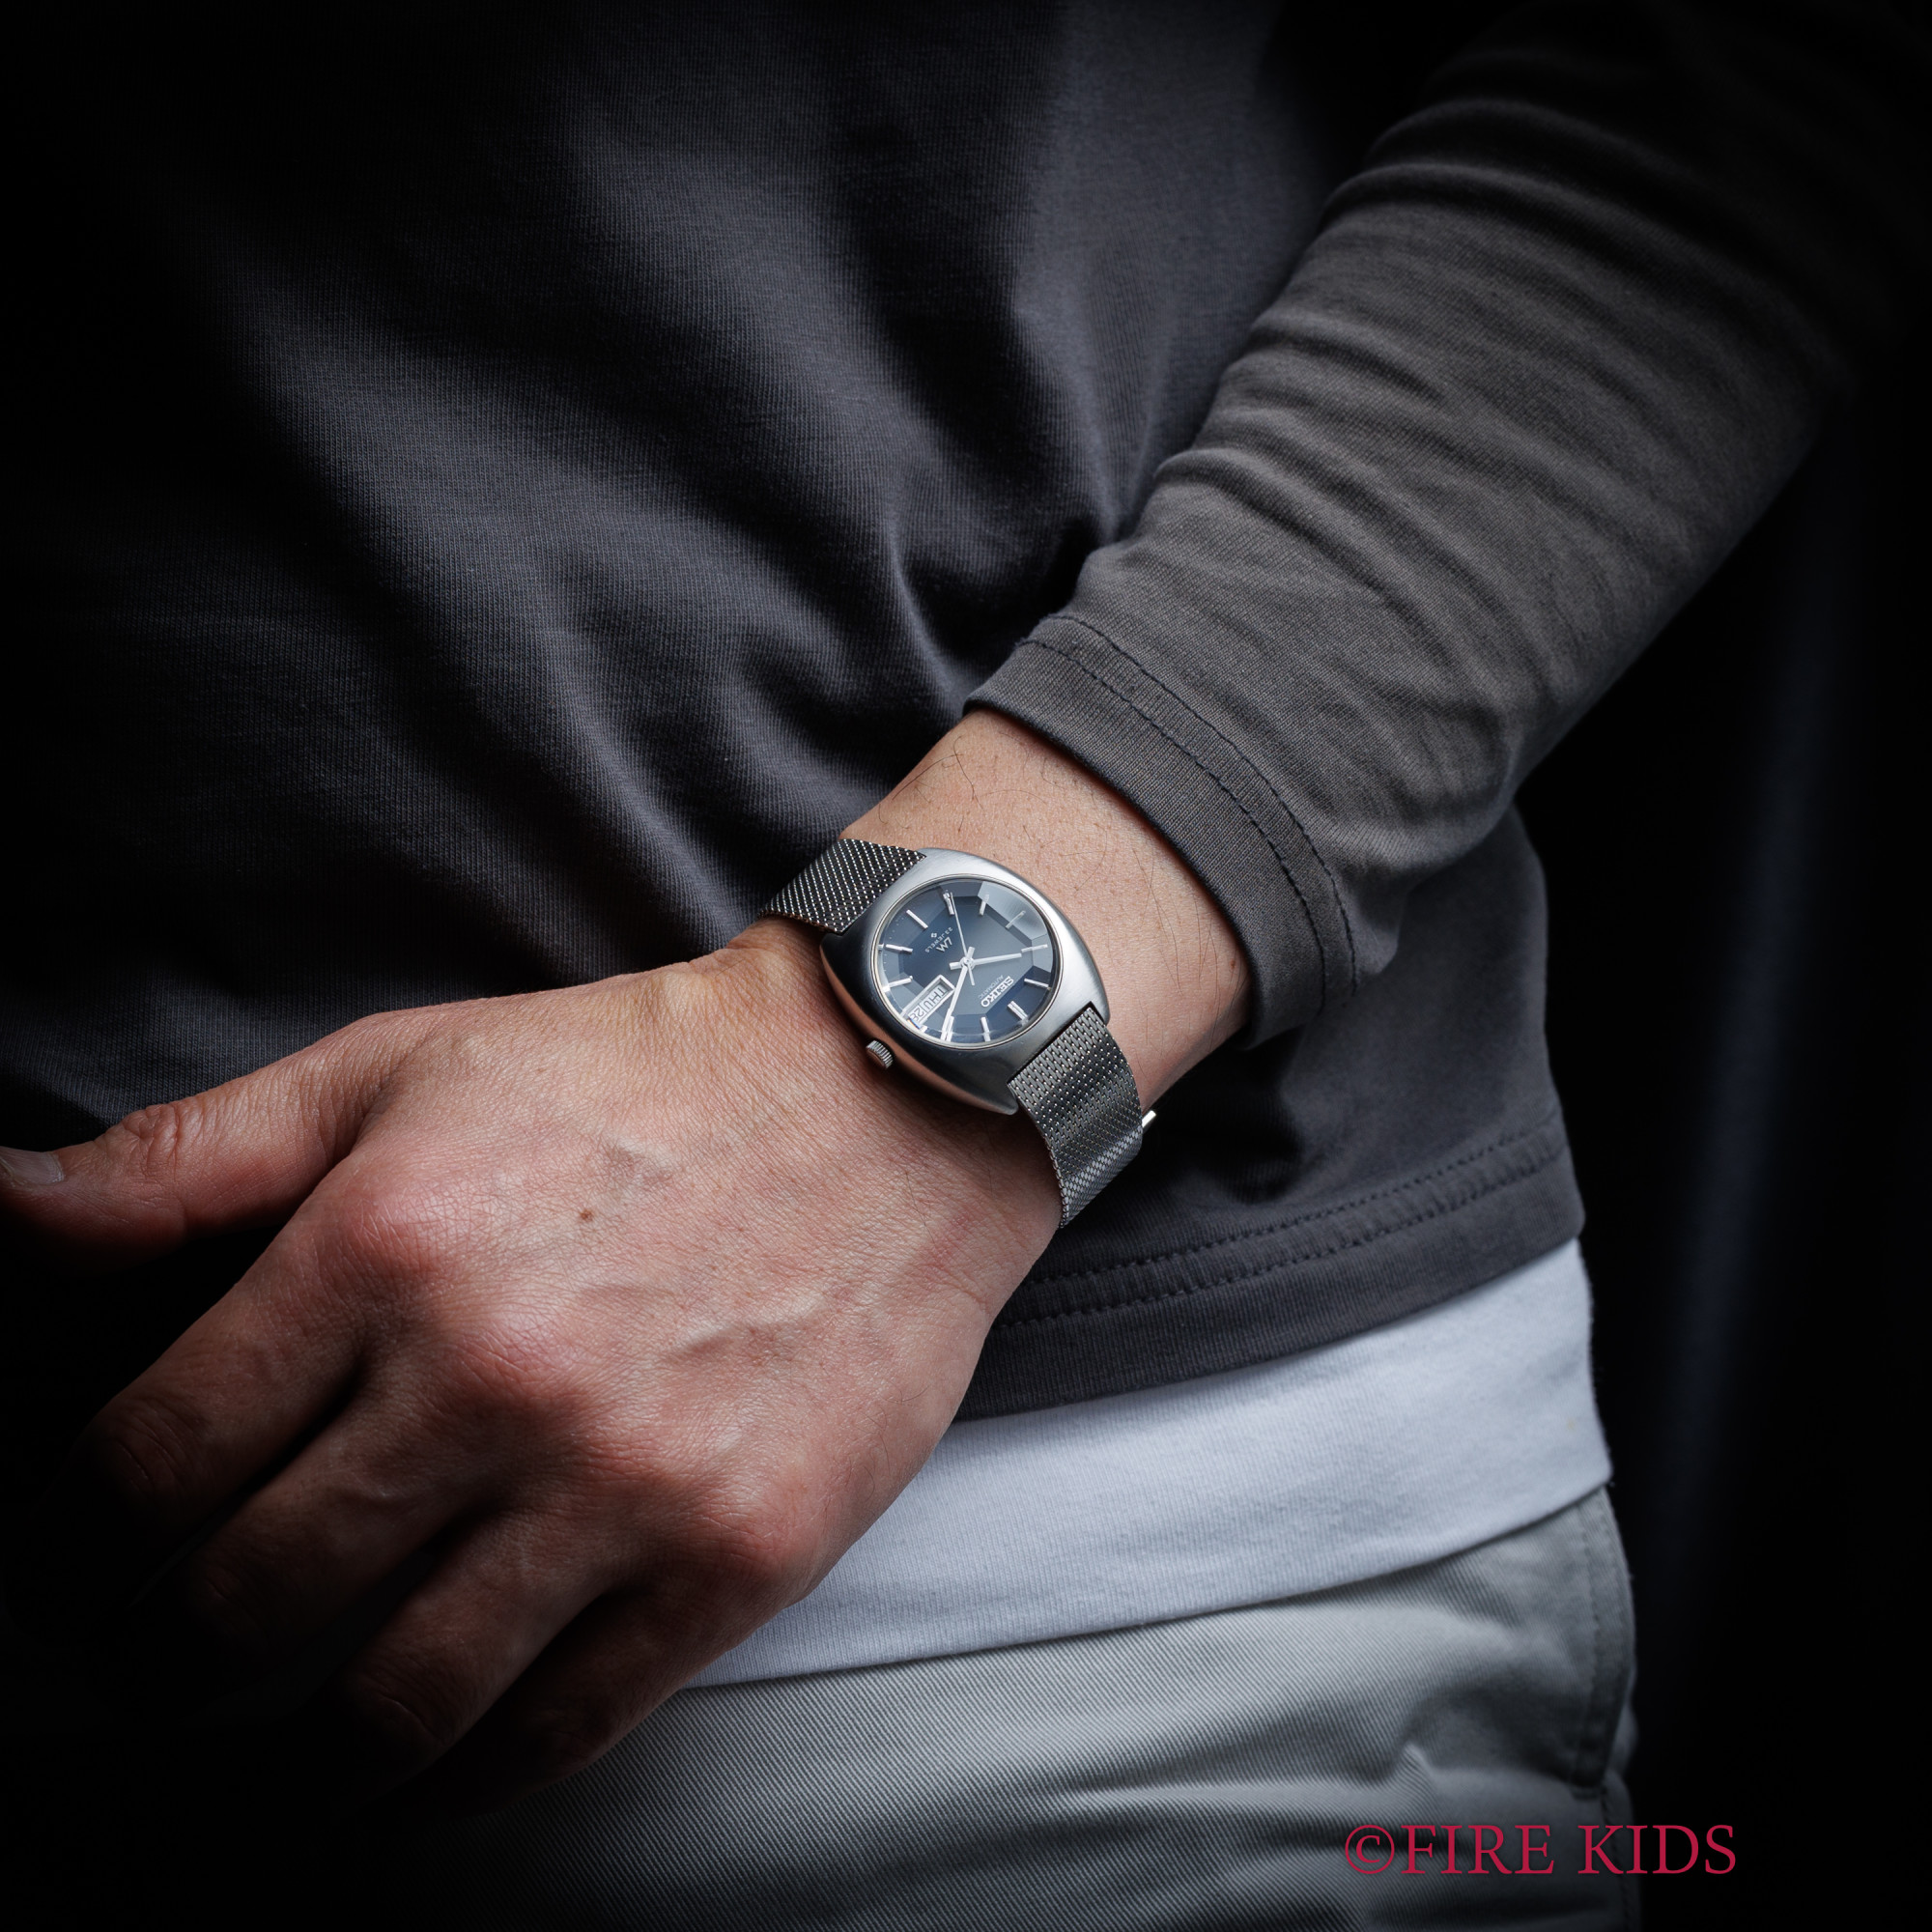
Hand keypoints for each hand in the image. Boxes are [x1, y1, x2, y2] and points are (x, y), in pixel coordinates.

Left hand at [1, 710, 1248, 1813]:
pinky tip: (421, 1762)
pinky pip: (557, 1730)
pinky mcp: (734, 1556)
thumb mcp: (403, 1071)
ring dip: (284, 1767)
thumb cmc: (636, 1079)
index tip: (69, 1570)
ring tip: (254, 1761)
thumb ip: (193, 1159)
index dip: (65, 1546)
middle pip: (243, 1604)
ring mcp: (622, 1484)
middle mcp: (491, 1378)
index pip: (143, 1466)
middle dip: (154, 1660)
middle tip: (147, 1665)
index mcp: (385, 1245)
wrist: (886, 1098)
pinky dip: (459, 1778)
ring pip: (386, 1707)